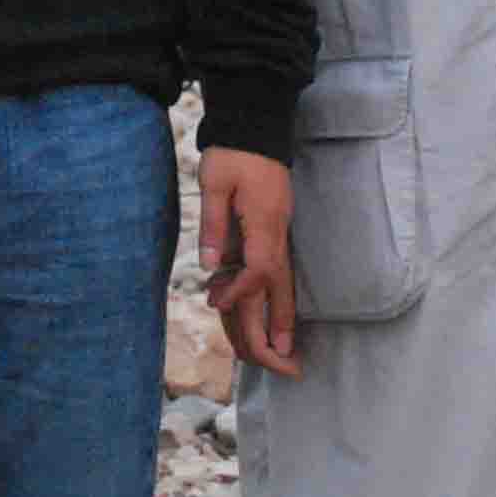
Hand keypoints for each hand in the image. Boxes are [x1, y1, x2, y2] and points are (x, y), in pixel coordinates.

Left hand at [199, 149, 299, 379]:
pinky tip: (267, 320)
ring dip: (282, 324)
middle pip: (281, 291)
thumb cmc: (234, 153)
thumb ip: (213, 224)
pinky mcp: (275, 233)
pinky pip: (274, 275)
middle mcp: (276, 235)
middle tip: (286, 367)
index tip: (215, 303)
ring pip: (282, 288)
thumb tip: (209, 267)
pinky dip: (272, 302)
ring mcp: (279, 236)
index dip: (238, 292)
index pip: (257, 271)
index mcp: (263, 224)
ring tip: (284, 358)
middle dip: (280, 331)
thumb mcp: (216, 182)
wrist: (257, 129)